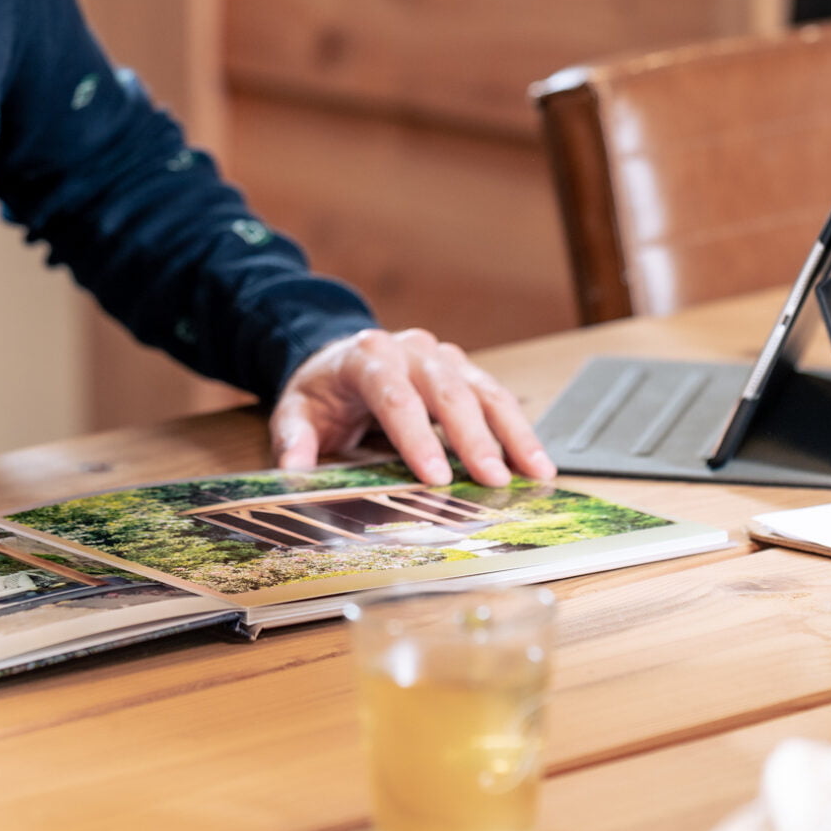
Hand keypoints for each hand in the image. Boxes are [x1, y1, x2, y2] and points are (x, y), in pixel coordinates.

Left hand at [270, 327, 556, 488]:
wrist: (339, 357)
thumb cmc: (322, 391)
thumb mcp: (296, 412)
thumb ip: (294, 440)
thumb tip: (295, 470)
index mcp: (367, 356)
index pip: (395, 396)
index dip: (417, 437)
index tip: (435, 476)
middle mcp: (411, 350)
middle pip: (447, 392)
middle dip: (473, 439)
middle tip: (492, 481)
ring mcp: (442, 357)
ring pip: (483, 390)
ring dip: (512, 432)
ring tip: (535, 472)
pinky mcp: (462, 370)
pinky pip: (496, 397)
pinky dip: (518, 429)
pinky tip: (535, 461)